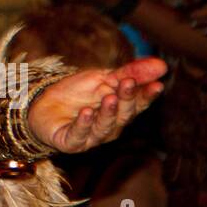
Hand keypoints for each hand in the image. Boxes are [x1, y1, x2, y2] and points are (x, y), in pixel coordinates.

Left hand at [26, 58, 165, 152]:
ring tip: (109, 97)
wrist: (43, 104)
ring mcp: (91, 136)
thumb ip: (130, 73)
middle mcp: (110, 127)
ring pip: (104, 127)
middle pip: (123, 114)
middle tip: (129, 83)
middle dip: (127, 99)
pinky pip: (79, 135)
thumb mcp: (103, 77)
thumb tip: (163, 65)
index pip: (138, 104)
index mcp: (120, 111)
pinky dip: (84, 124)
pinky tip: (86, 112)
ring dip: (107, 113)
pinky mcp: (71, 142)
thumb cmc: (77, 92)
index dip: (147, 95)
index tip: (158, 84)